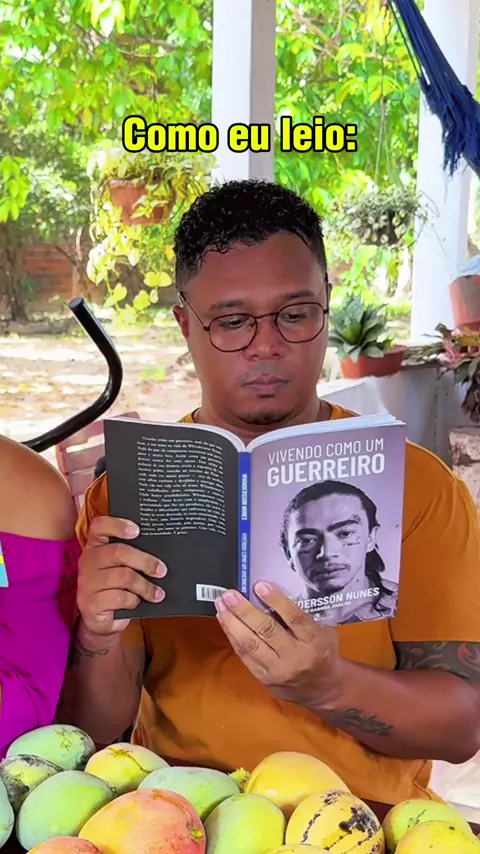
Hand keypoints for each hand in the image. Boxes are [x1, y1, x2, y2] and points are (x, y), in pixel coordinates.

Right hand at [77, 516, 166, 635]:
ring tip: (157, 593)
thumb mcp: (121, 568)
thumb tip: (160, 553)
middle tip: (161, 570)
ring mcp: (87, 582)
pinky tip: (136, 603)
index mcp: (95, 547)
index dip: (117, 525)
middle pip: (118, 552)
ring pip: (123, 577)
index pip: (99, 526)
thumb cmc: (116, 588)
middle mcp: (88, 561)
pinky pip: (119, 597)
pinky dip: (133, 601)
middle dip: (145, 561)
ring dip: (145, 586)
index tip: (137, 530)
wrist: (101, 620)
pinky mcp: (90, 603)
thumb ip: (131, 557)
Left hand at [214, 582, 340, 709]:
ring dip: (232, 622)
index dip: (276, 601)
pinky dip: (232, 636)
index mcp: (314, 641)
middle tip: (230, 594)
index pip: (295, 618)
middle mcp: (295, 657)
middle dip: (245, 611)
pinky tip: (225, 621)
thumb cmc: (322, 651)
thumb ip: (301, 616)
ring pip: (250, 644)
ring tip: (221, 605)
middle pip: (267, 631)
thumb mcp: (323, 630)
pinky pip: (244, 655)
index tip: (259, 585)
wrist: (323, 689)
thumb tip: (270, 593)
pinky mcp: (264, 678)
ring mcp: (277, 670)